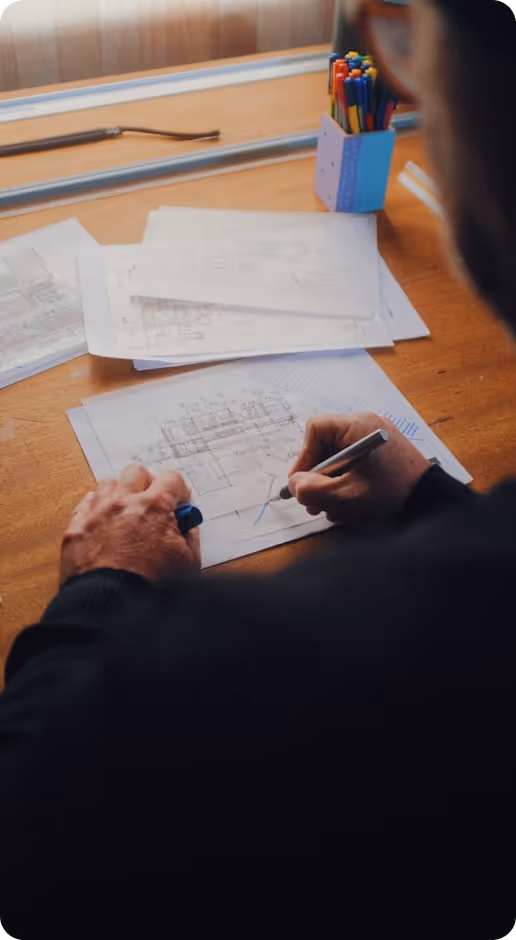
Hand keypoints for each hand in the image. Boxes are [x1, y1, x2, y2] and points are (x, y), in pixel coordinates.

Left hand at [61, 466, 200, 586]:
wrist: (111, 610)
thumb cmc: (150, 589)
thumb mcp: (188, 563)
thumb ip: (189, 536)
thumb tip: (187, 525)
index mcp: (154, 508)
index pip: (172, 478)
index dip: (179, 490)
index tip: (179, 501)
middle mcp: (123, 503)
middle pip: (136, 472)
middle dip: (148, 483)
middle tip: (153, 502)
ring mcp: (96, 514)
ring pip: (108, 484)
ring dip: (120, 493)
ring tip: (126, 513)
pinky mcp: (76, 529)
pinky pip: (85, 504)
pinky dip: (96, 508)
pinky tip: (104, 522)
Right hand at [288, 413, 430, 525]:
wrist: (431, 504)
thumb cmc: (394, 495)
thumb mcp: (346, 496)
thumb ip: (313, 490)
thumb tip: (294, 485)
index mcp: (359, 427)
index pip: (316, 429)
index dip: (304, 456)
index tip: (302, 482)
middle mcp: (367, 426)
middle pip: (325, 444)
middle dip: (317, 474)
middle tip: (314, 500)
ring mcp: (376, 439)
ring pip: (338, 456)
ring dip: (330, 481)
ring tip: (332, 506)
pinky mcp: (382, 452)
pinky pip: (353, 462)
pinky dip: (346, 480)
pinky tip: (348, 501)